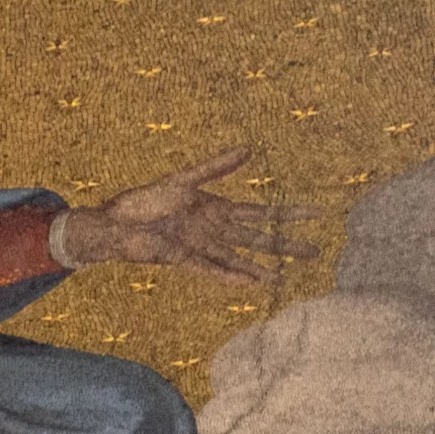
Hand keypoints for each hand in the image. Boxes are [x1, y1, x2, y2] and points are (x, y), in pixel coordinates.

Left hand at [53, 147, 317, 285]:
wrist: (117, 223)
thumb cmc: (145, 199)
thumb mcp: (184, 179)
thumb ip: (216, 167)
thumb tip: (249, 149)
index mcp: (217, 208)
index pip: (262, 212)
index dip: (289, 213)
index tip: (318, 213)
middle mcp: (215, 230)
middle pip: (258, 238)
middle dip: (286, 245)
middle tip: (315, 252)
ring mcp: (201, 247)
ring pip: (238, 259)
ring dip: (260, 268)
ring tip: (283, 278)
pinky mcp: (184, 260)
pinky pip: (211, 270)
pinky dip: (228, 276)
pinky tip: (248, 284)